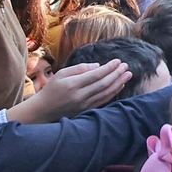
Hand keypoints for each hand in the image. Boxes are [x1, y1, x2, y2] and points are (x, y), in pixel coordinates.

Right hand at [7, 60, 131, 123]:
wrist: (44, 110)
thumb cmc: (52, 89)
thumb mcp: (61, 74)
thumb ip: (79, 69)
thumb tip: (98, 66)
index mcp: (73, 84)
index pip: (96, 75)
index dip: (109, 68)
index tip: (118, 61)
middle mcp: (80, 96)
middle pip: (104, 84)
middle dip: (117, 74)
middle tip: (126, 66)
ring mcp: (84, 105)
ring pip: (106, 93)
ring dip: (118, 83)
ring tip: (127, 75)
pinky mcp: (86, 111)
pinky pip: (103, 101)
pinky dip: (113, 93)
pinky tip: (119, 86)